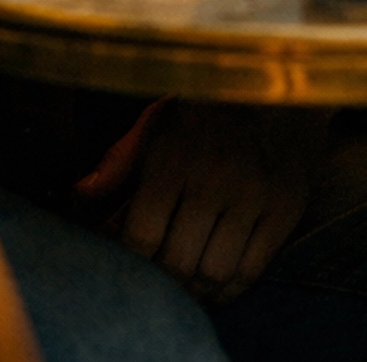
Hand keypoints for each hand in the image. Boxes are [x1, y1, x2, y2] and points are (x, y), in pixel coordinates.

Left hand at [87, 100, 332, 304]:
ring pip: (214, 273)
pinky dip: (230, 288)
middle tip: (157, 277)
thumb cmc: (207, 108)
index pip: (141, 238)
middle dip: (161, 278)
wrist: (278, 78)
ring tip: (186, 281)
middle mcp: (216, 174)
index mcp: (175, 153)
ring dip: (195, 287)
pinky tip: (217, 280)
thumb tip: (79, 195)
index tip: (129, 263)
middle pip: (176, 262)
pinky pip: (252, 270)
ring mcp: (256, 192)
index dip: (130, 262)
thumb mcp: (157, 122)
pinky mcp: (287, 204)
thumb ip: (119, 162)